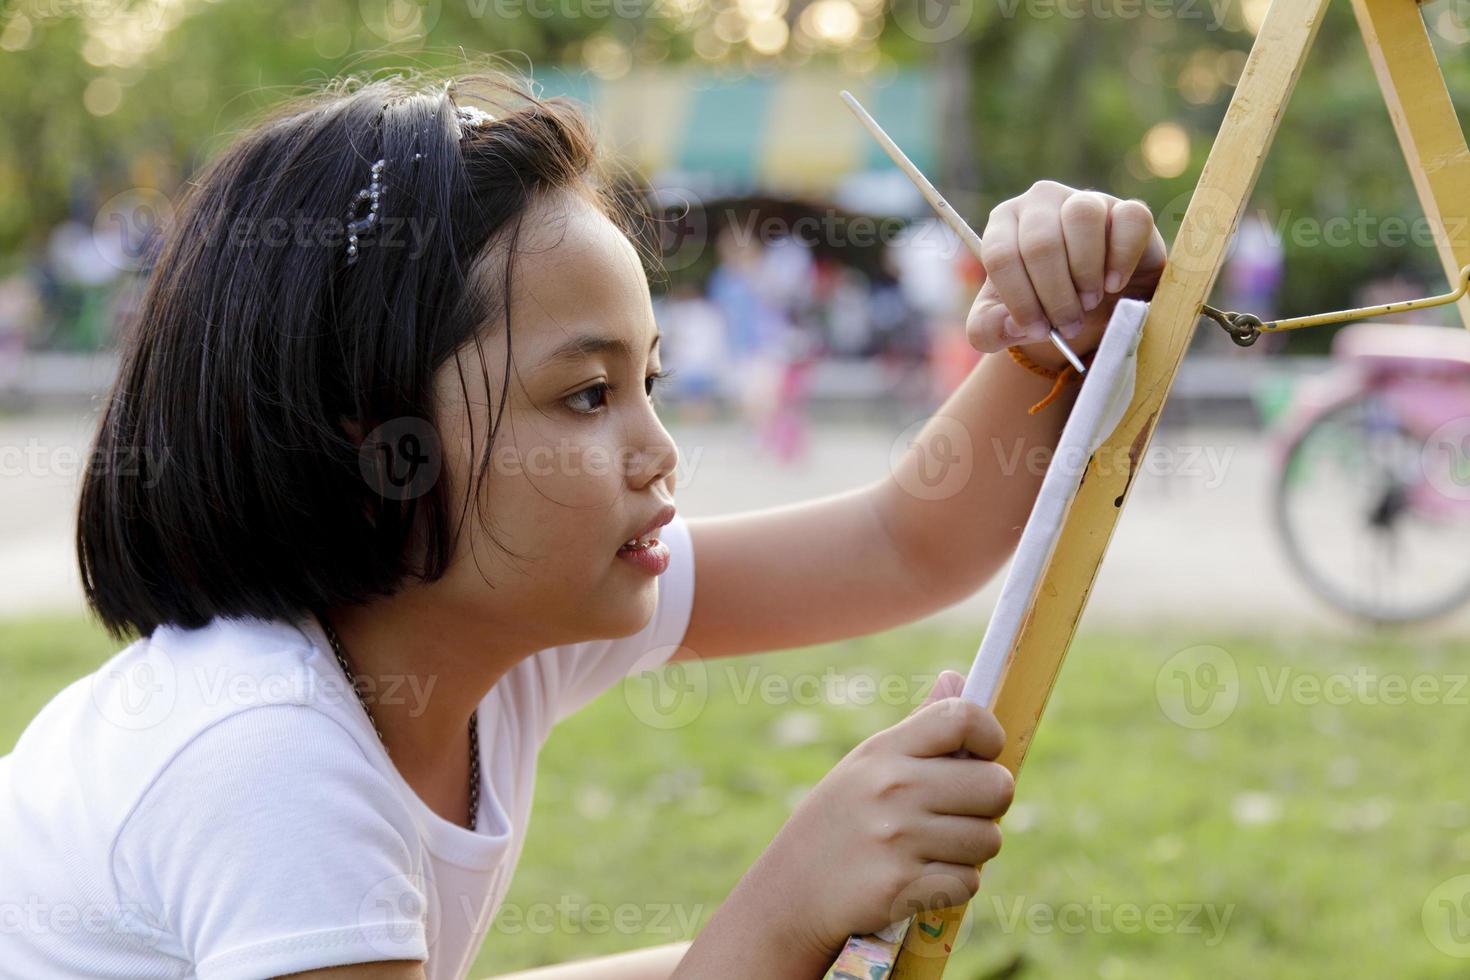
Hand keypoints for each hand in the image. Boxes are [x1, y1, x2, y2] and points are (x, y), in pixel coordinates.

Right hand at [752, 670, 1014, 958]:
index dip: (989, 736)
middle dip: (991, 805)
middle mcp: (892, 787)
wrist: (789, 893)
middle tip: (962, 815)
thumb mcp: (866, 765)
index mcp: (885, 750)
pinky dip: (953, 886)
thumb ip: (919, 728)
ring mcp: (897, 838)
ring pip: (989, 839)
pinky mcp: (901, 886)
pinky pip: (968, 882)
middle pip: (996, 785)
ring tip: (932, 850)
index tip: (982, 756)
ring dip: (971, 852)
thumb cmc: (838, 823)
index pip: (963, 718)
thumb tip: (956, 678)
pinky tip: (921, 880)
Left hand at [966, 180, 1164, 369]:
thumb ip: (990, 330)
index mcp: (1003, 223)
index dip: (1020, 300)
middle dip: (1055, 296)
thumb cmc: (1042, 307)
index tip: (1038, 330)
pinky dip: (1122, 258)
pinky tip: (1114, 284)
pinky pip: (1129, 220)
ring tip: (1089, 301)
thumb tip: (1011, 324)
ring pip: (1081, 217)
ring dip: (1085, 273)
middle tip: (1068, 323)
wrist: (1091, 305)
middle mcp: (1040, 201)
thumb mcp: (1006, 324)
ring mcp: (1085, 199)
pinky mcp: (1128, 208)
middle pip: (1041, 244)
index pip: (1001, 255)